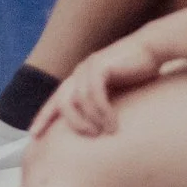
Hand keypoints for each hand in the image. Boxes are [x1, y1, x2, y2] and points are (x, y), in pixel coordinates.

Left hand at [31, 35, 164, 137]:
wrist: (153, 48)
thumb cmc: (137, 73)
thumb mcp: (115, 91)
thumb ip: (101, 103)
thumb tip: (94, 130)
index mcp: (79, 78)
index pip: (55, 100)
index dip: (43, 117)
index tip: (33, 135)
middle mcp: (80, 72)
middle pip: (63, 102)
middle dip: (71, 123)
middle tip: (88, 138)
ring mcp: (88, 67)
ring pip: (79, 101)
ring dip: (91, 120)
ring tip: (104, 134)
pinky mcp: (100, 66)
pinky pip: (94, 95)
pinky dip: (102, 112)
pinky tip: (113, 125)